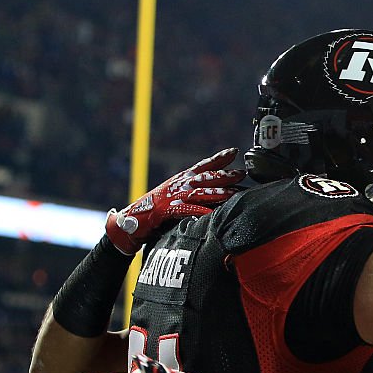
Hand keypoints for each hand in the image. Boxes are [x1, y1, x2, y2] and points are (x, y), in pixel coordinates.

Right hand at [106, 148, 245, 253]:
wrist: (130, 220)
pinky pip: (186, 210)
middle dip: (224, 175)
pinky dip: (199, 212)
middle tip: (242, 173)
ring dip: (217, 193)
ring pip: (199, 193)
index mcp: (181, 179)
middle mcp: (178, 184)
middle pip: (205, 177)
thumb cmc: (155, 210)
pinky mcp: (166, 210)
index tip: (234, 151)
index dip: (218, 158)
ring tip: (233, 193)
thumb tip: (214, 190)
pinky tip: (211, 214)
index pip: (203, 165)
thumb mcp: (176, 196)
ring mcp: (172, 196)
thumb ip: (192, 192)